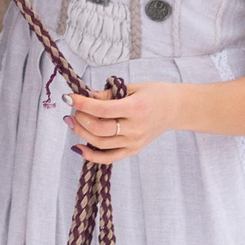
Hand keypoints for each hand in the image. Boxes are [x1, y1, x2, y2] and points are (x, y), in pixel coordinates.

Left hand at [67, 82, 182, 164]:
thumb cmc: (154, 94)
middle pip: (99, 129)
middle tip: (72, 109)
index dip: (82, 104)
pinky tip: (78, 147)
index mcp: (136, 108)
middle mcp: (135, 128)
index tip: (68, 97)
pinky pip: (108, 158)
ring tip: (72, 121)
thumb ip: (109, 94)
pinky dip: (91, 155)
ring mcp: (134, 142)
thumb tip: (86, 97)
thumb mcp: (132, 87)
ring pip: (100, 143)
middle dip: (80, 118)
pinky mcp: (133, 151)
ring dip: (81, 132)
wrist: (175, 109)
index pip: (102, 109)